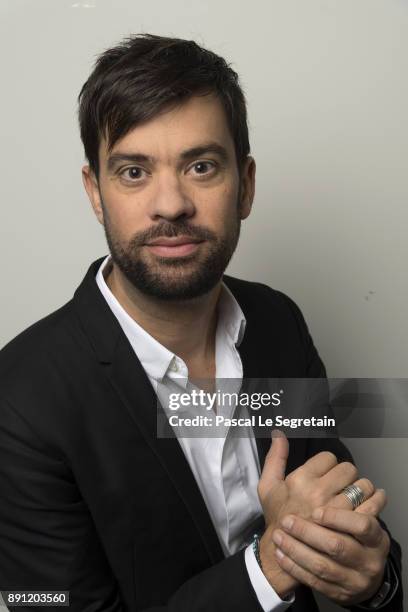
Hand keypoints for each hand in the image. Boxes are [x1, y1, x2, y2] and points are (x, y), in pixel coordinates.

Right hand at [256, 430, 374, 596]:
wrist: (282, 552)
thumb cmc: (276, 517)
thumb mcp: (267, 486)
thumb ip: (275, 457)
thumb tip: (278, 433)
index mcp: (301, 479)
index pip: (328, 457)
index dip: (328, 464)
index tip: (325, 474)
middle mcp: (319, 493)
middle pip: (348, 469)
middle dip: (346, 475)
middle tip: (341, 484)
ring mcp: (335, 511)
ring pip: (362, 485)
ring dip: (361, 488)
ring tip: (354, 495)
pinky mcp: (349, 527)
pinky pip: (372, 506)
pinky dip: (375, 501)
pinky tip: (371, 501)